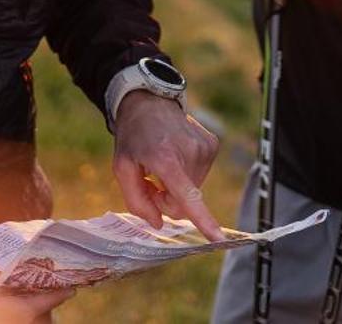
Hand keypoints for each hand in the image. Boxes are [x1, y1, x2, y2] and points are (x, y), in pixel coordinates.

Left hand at [112, 91, 223, 240]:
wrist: (149, 101)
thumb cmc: (133, 137)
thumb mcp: (122, 168)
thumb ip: (136, 201)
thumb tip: (160, 223)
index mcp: (165, 159)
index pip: (187, 196)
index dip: (204, 221)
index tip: (219, 240)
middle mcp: (191, 153)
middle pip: (184, 202)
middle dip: (167, 200)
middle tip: (152, 182)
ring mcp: (205, 147)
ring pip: (194, 190)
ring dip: (177, 186)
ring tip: (163, 165)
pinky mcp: (212, 144)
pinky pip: (200, 176)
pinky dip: (187, 174)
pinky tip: (176, 155)